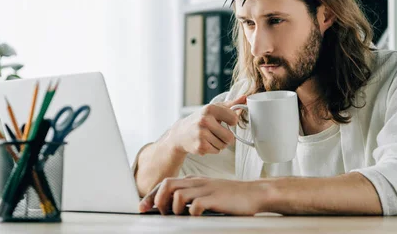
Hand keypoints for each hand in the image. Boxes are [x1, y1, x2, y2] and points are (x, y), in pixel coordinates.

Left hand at [139, 176, 267, 215]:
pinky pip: (196, 205)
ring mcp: (206, 189)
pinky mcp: (215, 199)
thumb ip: (191, 195)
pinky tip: (196, 216)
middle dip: (157, 199)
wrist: (254, 193)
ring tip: (178, 216)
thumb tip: (171, 207)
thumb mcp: (207, 191)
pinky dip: (192, 213)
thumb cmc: (230, 196)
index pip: (166, 183)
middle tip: (158, 212)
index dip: (151, 195)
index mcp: (194, 180)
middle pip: (167, 184)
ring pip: (178, 194)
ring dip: (173, 208)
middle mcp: (197, 182)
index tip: (143, 207)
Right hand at [167, 95, 246, 155]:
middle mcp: (204, 120)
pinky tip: (205, 142)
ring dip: (220, 143)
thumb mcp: (214, 109)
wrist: (181, 133)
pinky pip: (217, 151)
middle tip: (218, 132)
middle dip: (227, 137)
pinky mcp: (199, 146)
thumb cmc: (201, 119)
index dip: (232, 122)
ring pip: (223, 145)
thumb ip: (231, 105)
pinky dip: (213, 149)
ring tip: (210, 137)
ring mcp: (201, 134)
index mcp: (209, 109)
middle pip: (230, 137)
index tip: (226, 121)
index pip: (234, 119)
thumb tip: (245, 98)